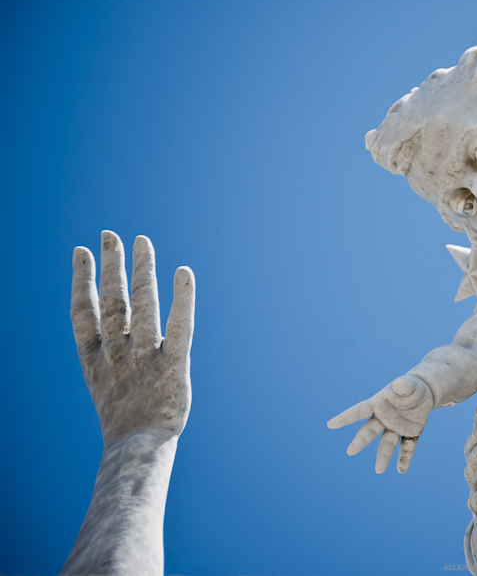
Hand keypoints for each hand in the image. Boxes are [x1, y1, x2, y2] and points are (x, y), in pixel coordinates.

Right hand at [71, 231, 194, 445]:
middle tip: (109, 235)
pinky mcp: (174, 366)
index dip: (82, 280)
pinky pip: (180, 326)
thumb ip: (110, 359)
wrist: (138, 453)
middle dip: (110, 266)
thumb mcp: (108, 389)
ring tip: (142, 241)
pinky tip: (183, 272)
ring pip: (142, 305)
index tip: (81, 252)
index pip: (85, 313)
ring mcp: (145, 358)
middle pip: (112, 301)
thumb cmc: (127, 427)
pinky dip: (182, 299)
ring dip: (142, 270)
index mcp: (96, 361)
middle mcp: (118, 354)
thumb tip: (112, 335)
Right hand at [327, 374, 432, 472]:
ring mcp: (396, 428)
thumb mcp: (409, 383)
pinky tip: (401, 470)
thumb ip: (404, 385)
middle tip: (351, 451)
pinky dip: (405, 458)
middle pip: (369, 431)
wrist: (424, 393)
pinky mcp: (410, 433)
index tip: (331, 424)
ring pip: (387, 443)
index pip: (359, 411)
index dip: (345, 417)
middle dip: (360, 441)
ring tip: (379, 470)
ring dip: (384, 456)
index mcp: (378, 404)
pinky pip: (407, 447)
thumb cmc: (411, 386)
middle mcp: (384, 419)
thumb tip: (399, 384)